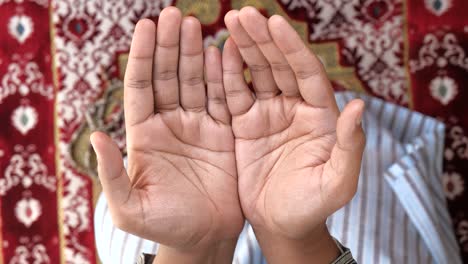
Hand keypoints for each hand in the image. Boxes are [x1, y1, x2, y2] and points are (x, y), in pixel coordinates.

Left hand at [90, 7, 242, 262]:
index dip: (142, 57)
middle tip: (173, 14)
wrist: (204, 239)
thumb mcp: (130, 208)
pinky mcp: (224, 134)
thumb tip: (97, 137)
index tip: (145, 26)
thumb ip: (113, 174)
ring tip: (193, 23)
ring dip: (193, 52)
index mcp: (144, 136)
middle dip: (169, 46)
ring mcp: (199, 126)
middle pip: (168, 76)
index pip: (141, 88)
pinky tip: (219, 52)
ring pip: (195, 81)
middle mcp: (170, 124)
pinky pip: (223, 99)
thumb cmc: (164, 227)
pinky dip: (222, 75)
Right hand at [223, 7, 364, 261]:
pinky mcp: (245, 125)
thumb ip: (349, 147)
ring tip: (231, 21)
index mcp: (320, 116)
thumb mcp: (336, 183)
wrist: (282, 225)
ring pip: (256, 74)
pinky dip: (227, 75)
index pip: (307, 73)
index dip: (292, 49)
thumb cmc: (313, 206)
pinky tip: (219, 53)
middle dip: (264, 39)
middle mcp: (295, 108)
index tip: (276, 24)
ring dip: (245, 47)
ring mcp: (269, 114)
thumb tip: (359, 107)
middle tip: (244, 14)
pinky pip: (235, 95)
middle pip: (279, 66)